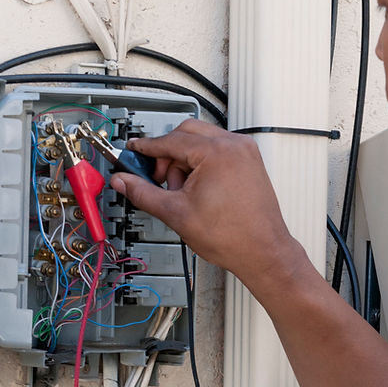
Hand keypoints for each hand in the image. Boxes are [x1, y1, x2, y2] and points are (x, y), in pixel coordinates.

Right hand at [110, 120, 296, 296]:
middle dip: (168, 155)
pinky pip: (219, 151)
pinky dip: (203, 164)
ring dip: (185, 160)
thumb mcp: (177, 214)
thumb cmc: (233, 237)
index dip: (147, 147)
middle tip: (159, 179)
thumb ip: (144, 193)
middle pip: (187, 133)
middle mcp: (235, 146)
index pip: (171, 140)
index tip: (134, 151)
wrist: (263, 252)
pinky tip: (199, 190)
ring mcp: (245, 153)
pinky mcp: (250, 163)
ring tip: (184, 192)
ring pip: (203, 141)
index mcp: (217, 153)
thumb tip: (124, 182)